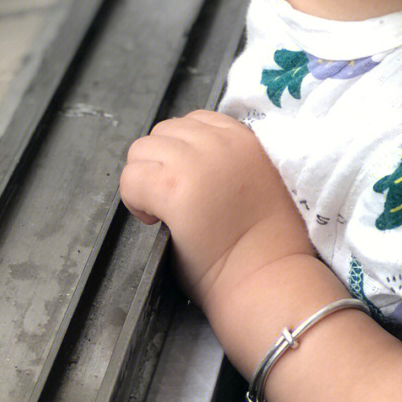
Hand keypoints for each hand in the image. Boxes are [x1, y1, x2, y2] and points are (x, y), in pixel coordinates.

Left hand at [119, 110, 312, 312]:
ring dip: (144, 178)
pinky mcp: (173, 188)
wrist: (269, 280)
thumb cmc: (264, 246)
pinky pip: (131, 179)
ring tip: (161, 210)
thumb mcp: (253, 181)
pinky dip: (133, 199)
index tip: (186, 179)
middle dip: (160, 162)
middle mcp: (219, 143)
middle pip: (163, 132)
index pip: (194, 121)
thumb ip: (223, 161)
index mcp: (243, 139)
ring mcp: (195, 163)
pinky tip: (153, 220)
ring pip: (140, 150)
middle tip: (170, 199)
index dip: (181, 151)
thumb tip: (182, 161)